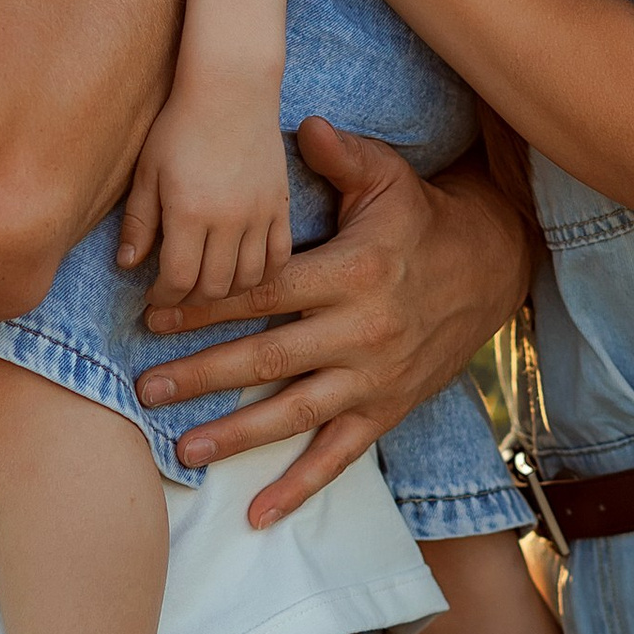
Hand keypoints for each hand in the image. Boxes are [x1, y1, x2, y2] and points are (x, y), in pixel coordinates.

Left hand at [122, 76, 292, 302]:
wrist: (232, 87)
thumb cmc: (181, 124)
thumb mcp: (147, 171)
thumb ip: (138, 221)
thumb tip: (127, 265)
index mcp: (188, 212)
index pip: (178, 280)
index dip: (164, 296)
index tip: (154, 293)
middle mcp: (227, 219)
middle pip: (214, 287)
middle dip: (191, 298)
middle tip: (178, 289)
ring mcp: (259, 213)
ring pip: (249, 279)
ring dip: (226, 291)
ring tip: (208, 281)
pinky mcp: (281, 204)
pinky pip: (280, 256)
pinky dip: (264, 274)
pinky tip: (244, 270)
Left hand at [134, 122, 533, 529]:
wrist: (489, 267)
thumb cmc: (420, 215)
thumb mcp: (386, 175)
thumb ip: (339, 153)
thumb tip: (300, 122)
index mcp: (354, 271)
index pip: (265, 292)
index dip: (207, 306)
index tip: (153, 316)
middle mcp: (363, 330)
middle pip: (269, 357)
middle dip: (202, 374)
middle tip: (145, 388)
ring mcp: (375, 377)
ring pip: (296, 412)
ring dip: (236, 434)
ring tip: (182, 449)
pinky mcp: (387, 410)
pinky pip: (340, 456)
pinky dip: (299, 487)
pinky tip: (256, 512)